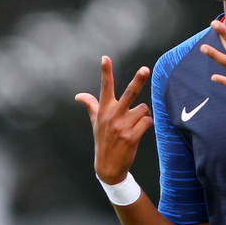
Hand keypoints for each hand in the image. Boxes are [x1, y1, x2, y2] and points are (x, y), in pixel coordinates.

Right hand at [75, 57, 152, 184]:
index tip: (105, 58)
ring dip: (143, 115)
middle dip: (138, 80)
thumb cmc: (103, 141)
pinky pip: (147, 121)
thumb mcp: (95, 123)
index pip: (104, 87)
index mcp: (104, 111)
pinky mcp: (132, 137)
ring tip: (136, 124)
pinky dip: (147, 124)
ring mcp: (123, 127)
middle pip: (129, 94)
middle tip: (145, 69)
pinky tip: (140, 130)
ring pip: (144, 109)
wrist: (108, 167)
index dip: (105, 72)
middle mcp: (113, 116)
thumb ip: (90, 106)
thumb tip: (78, 95)